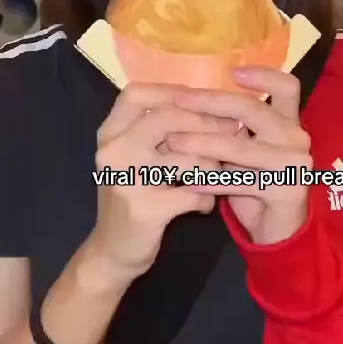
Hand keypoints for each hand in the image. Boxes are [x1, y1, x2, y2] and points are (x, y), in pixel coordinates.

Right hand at [90, 83, 238, 283]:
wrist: (111, 252)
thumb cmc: (133, 196)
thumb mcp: (136, 156)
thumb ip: (161, 131)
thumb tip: (211, 103)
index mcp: (110, 132)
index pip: (136, 93)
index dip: (172, 91)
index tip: (202, 99)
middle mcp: (113, 150)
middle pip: (166, 118)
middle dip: (205, 123)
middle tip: (232, 130)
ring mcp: (126, 179)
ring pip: (185, 157)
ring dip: (211, 164)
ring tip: (219, 171)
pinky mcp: (145, 209)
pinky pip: (192, 194)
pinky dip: (206, 199)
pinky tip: (207, 204)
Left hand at [169, 67, 311, 244]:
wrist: (277, 232)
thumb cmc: (256, 182)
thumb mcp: (247, 149)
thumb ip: (232, 126)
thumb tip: (189, 98)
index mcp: (289, 121)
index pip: (287, 86)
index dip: (263, 75)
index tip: (231, 70)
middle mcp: (297, 137)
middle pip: (255, 110)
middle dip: (214, 103)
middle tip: (181, 99)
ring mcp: (295, 165)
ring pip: (243, 148)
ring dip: (204, 143)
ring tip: (174, 141)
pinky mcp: (287, 191)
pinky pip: (241, 182)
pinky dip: (211, 181)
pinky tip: (188, 181)